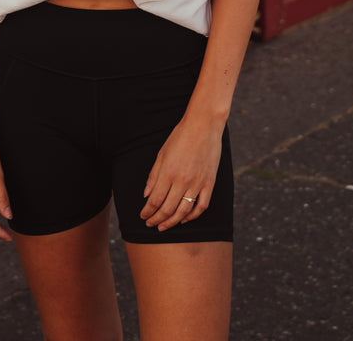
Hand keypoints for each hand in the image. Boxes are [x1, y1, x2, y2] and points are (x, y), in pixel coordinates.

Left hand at [140, 112, 223, 231]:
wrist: (204, 125)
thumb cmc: (180, 136)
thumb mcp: (162, 153)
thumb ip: (154, 175)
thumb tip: (146, 195)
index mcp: (168, 172)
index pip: (154, 200)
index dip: (147, 211)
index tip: (143, 216)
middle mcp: (182, 180)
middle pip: (167, 209)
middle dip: (156, 219)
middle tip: (150, 225)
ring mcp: (197, 183)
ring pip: (183, 211)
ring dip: (172, 222)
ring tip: (163, 227)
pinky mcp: (209, 183)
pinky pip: (201, 206)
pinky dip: (192, 216)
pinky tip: (185, 219)